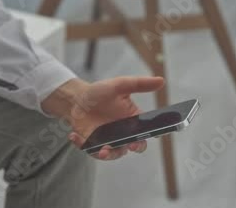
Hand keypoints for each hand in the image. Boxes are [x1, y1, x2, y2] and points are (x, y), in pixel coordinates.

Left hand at [46, 76, 163, 160]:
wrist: (77, 99)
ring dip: (108, 154)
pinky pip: (92, 150)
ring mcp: (109, 141)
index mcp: (133, 121)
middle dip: (132, 147)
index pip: (146, 132)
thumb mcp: (119, 85)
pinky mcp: (94, 145)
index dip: (151, 135)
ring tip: (101, 150)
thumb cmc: (100, 92)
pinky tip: (74, 135)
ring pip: (113, 153)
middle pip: (133, 146)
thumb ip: (139, 84)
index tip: (154, 135)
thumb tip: (161, 81)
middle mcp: (123, 134)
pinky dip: (83, 145)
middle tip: (129, 145)